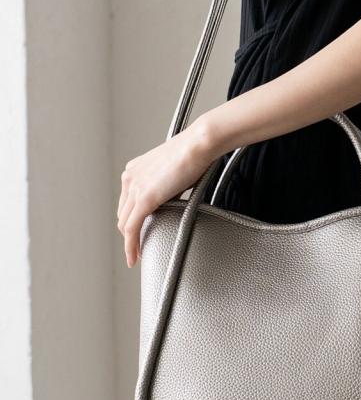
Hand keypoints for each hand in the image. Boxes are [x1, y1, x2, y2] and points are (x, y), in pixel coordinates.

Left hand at [117, 119, 216, 267]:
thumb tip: (171, 198)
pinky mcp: (145, 199)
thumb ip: (166, 186)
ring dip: (129, 241)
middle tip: (137, 247)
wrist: (199, 144)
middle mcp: (130, 177)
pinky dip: (131, 245)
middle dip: (129, 232)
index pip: (127, 201)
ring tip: (136, 255)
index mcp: (135, 170)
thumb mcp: (174, 171)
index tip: (136, 230)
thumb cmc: (194, 153)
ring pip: (125, 223)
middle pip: (123, 213)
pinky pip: (132, 228)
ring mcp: (135, 188)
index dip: (130, 219)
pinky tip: (134, 255)